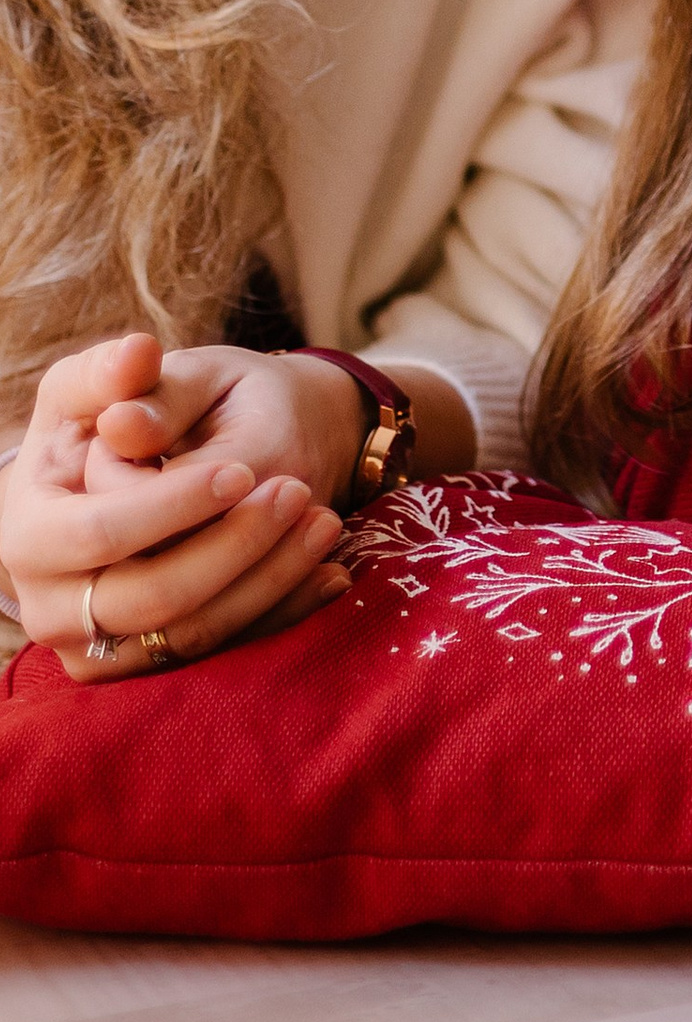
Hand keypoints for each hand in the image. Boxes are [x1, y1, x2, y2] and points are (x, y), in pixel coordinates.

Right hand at [0, 336, 347, 683]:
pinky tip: (331, 573)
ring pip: (190, 635)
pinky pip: (219, 655)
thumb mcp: (126, 378)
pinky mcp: (150, 661)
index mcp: (28, 528)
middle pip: (147, 598)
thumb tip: (134, 359)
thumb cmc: (138, 412)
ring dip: (267, 582)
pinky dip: (278, 615)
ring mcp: (98, 642)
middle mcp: (50, 599)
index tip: (242, 471)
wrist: (162, 464)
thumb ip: (121, 370)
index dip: (171, 506)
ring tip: (325, 522)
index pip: (97, 533)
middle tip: (301, 492)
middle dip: (234, 547)